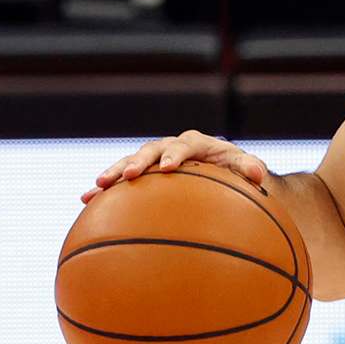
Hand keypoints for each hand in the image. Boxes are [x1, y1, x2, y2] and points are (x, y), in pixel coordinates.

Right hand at [80, 129, 268, 203]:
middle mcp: (171, 147)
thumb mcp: (246, 168)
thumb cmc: (236, 170)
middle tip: (129, 175)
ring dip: (114, 173)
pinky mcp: (143, 173)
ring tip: (96, 187)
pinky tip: (86, 200)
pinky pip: (121, 180)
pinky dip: (105, 189)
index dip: (175, 154)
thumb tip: (258, 173)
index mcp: (196, 143)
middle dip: (138, 161)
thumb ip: (251, 167)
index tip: (168, 167)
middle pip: (151, 150)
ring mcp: (154, 159)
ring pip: (130, 162)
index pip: (184, 145)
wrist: (221, 172)